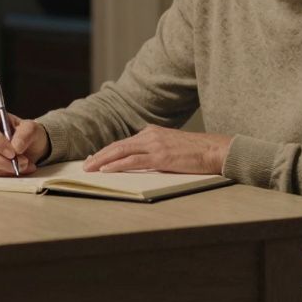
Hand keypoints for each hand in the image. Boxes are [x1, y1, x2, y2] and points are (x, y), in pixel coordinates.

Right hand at [0, 109, 48, 176]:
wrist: (29, 146)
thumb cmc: (27, 133)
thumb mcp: (32, 129)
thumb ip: (26, 134)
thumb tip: (16, 147)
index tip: (13, 153)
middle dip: (4, 160)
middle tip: (23, 162)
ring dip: (8, 168)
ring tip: (25, 164)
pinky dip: (6, 173)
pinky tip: (19, 168)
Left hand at [81, 125, 232, 174]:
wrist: (216, 150)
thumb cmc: (197, 152)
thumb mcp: (172, 146)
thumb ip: (155, 149)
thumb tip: (141, 161)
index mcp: (152, 132)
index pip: (124, 142)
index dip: (107, 151)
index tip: (94, 159)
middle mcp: (151, 135)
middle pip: (118, 145)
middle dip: (99, 156)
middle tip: (85, 165)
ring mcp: (155, 145)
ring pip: (121, 152)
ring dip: (102, 161)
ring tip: (90, 169)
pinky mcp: (161, 157)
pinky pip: (133, 161)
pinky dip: (117, 165)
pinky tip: (106, 170)